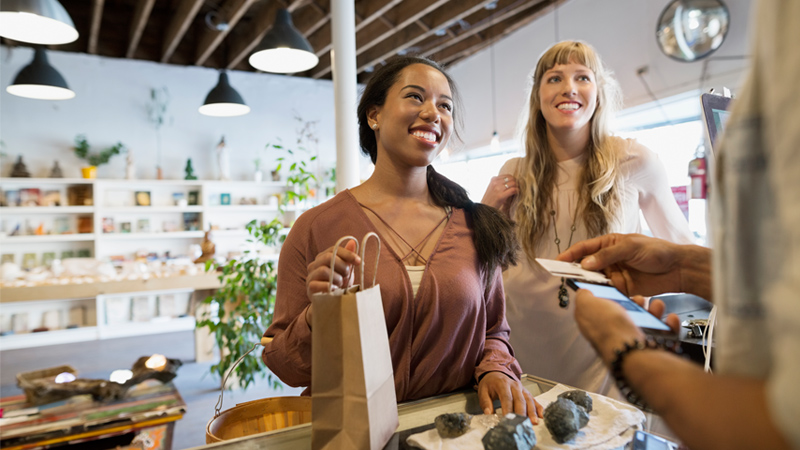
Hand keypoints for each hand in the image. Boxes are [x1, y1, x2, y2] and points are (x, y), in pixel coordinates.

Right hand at [306, 239, 360, 300]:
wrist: (331, 302)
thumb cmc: (338, 283)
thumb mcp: (345, 269)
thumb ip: (348, 256)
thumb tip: (353, 242)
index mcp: (323, 257)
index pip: (334, 249)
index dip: (348, 254)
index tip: (359, 261)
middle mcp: (315, 264)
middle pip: (328, 257)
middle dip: (342, 266)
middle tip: (348, 274)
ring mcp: (310, 276)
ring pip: (324, 270)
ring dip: (337, 278)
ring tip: (340, 284)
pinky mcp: (310, 287)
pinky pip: (317, 284)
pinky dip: (328, 287)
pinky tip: (334, 290)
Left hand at [477, 372, 542, 422]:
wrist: (496, 373)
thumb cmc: (490, 383)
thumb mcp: (483, 390)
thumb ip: (485, 402)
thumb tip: (488, 413)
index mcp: (503, 384)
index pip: (507, 398)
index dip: (508, 409)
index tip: (508, 419)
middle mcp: (514, 385)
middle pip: (520, 400)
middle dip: (521, 413)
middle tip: (521, 424)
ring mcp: (522, 389)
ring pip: (529, 400)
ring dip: (532, 412)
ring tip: (534, 422)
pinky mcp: (526, 392)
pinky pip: (534, 400)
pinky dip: (539, 407)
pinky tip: (542, 415)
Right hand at [481, 174, 517, 216]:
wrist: (484, 208)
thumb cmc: (490, 199)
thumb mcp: (492, 188)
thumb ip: (499, 183)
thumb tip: (512, 180)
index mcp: (493, 179)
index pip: (508, 175)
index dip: (513, 180)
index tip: (515, 184)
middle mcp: (495, 182)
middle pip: (511, 179)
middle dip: (516, 183)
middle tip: (518, 188)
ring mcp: (497, 189)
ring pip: (513, 183)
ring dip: (517, 187)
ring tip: (517, 191)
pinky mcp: (500, 196)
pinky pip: (513, 190)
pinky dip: (517, 191)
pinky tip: (517, 194)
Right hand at [556, 233, 684, 296]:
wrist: (678, 269)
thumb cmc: (657, 251)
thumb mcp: (630, 247)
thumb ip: (607, 255)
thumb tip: (586, 263)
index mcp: (609, 244)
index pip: (584, 249)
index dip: (570, 254)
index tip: (558, 262)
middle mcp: (609, 259)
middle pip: (587, 266)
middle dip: (578, 272)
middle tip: (569, 277)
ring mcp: (615, 274)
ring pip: (596, 280)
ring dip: (591, 284)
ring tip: (586, 287)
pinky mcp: (622, 289)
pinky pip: (608, 292)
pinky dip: (603, 294)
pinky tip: (602, 295)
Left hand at [573, 289, 679, 363]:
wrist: (633, 352)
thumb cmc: (610, 330)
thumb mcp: (587, 304)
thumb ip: (584, 297)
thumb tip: (583, 292)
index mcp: (596, 326)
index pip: (600, 312)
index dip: (609, 299)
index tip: (617, 290)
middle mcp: (614, 336)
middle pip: (626, 317)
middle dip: (635, 304)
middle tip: (640, 299)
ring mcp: (634, 345)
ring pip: (646, 325)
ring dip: (654, 312)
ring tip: (656, 306)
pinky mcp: (652, 350)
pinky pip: (664, 336)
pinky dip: (669, 326)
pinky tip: (669, 320)